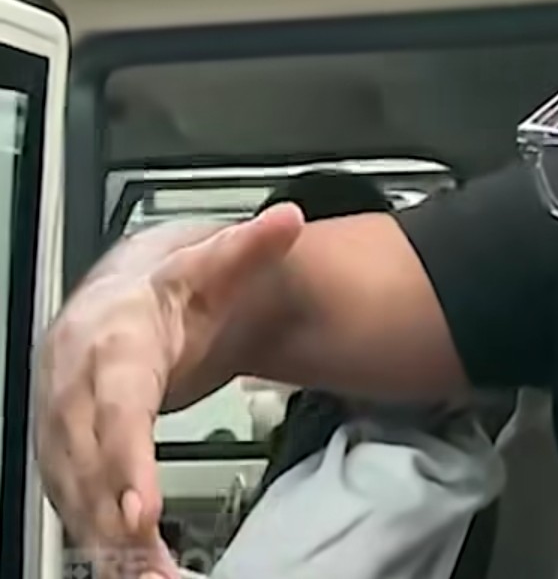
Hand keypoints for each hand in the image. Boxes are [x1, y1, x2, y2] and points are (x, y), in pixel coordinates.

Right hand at [34, 205, 302, 578]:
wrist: (124, 294)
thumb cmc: (170, 289)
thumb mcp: (213, 263)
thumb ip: (251, 247)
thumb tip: (288, 220)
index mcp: (113, 339)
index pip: (116, 405)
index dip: (125, 459)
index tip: (143, 510)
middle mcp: (76, 384)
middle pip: (87, 460)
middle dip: (114, 517)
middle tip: (151, 565)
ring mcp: (64, 421)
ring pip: (75, 491)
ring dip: (108, 543)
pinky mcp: (66, 449)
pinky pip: (77, 501)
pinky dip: (103, 540)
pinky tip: (137, 569)